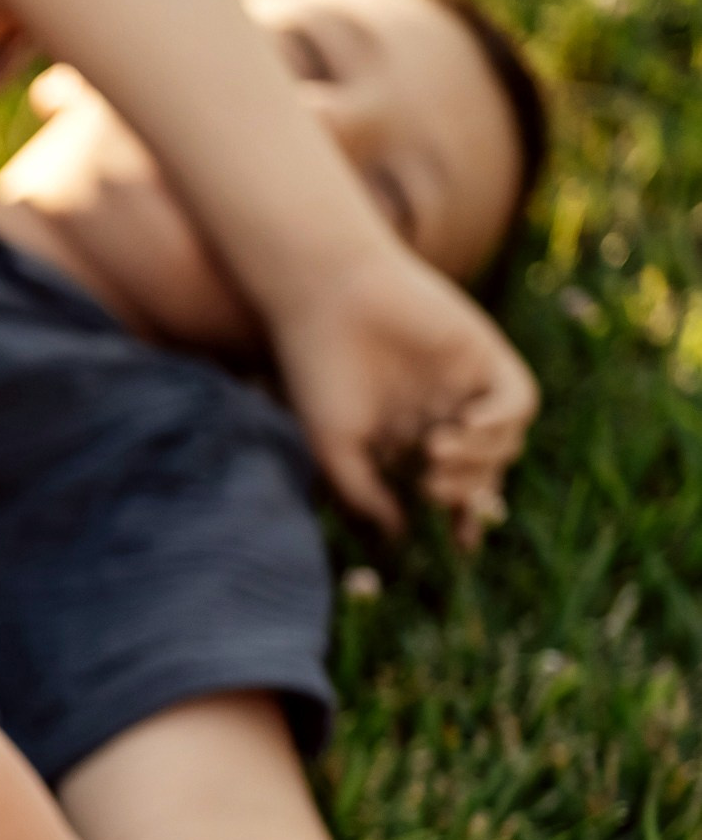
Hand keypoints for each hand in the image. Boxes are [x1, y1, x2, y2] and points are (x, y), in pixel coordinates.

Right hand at [269, 241, 536, 551]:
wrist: (327, 294)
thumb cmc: (320, 370)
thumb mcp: (336, 447)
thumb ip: (364, 494)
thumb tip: (398, 536)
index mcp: (410, 435)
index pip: (454, 485)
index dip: (464, 517)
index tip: (461, 545)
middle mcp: (444, 410)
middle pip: (484, 472)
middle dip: (465, 492)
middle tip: (430, 484)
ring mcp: (468, 383)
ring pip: (506, 444)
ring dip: (481, 461)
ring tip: (438, 448)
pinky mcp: (484, 353)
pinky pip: (519, 401)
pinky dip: (503, 422)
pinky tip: (469, 424)